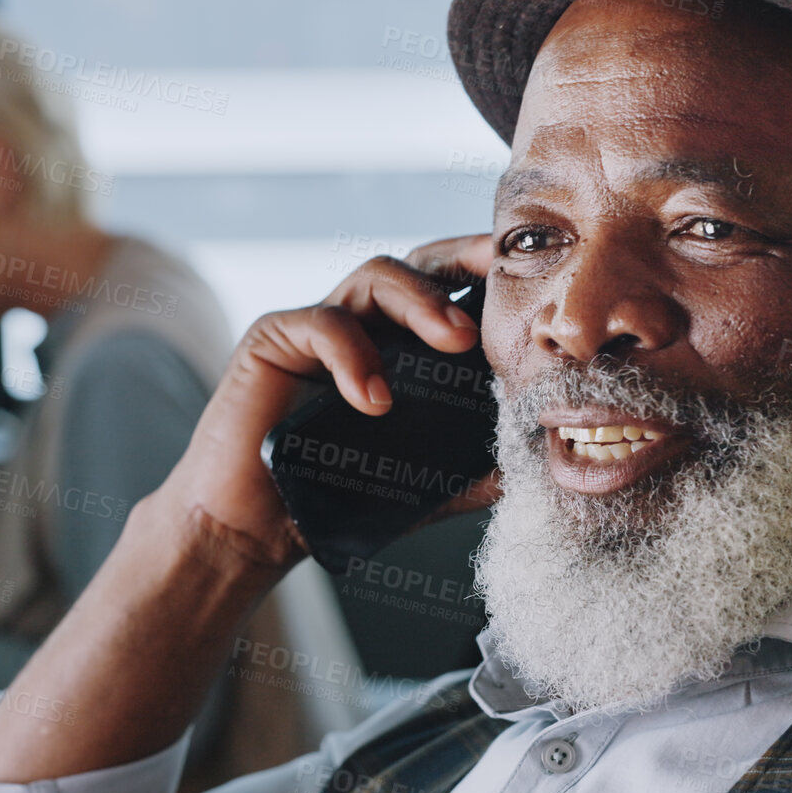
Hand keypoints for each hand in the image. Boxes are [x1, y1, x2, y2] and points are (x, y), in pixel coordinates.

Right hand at [144, 233, 498, 570]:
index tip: (537, 275)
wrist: (255, 529)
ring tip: (456, 341)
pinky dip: (354, 356)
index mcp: (401, 346)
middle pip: (420, 263)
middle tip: (503, 299)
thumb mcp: (419, 485)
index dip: (489, 275)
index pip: (451, 289)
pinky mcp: (273, 338)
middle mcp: (364, 324)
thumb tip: (530, 467)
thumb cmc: (333, 496)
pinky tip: (375, 400)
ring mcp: (318, 325)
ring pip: (375, 277)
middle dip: (465, 267)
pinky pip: (320, 323)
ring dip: (422, 302)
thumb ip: (469, 471)